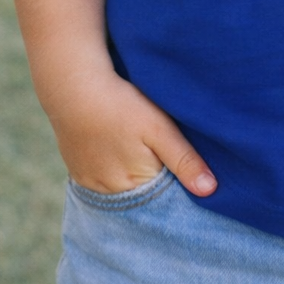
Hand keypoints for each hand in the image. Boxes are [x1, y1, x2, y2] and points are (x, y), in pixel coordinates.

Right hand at [47, 69, 216, 197]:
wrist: (73, 85)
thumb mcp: (159, 128)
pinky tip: (116, 148)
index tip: (183, 163)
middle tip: (158, 149)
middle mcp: (109, 194)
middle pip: (143, 194)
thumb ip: (184, 160)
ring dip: (133, 175)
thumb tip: (210, 191)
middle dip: (156, 180)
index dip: (177, 181)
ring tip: (135, 146)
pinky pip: (102, 179)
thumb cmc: (120, 105)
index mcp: (134, 187)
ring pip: (122, 187)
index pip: (165, 198)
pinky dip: (113, 169)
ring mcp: (90, 184)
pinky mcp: (77, 172)